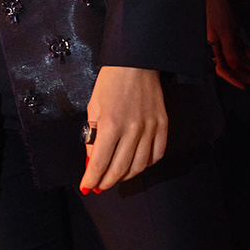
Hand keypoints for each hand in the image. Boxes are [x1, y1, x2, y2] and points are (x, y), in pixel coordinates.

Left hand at [79, 66, 166, 194]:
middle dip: (106, 182)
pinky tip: (136, 164)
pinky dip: (146, 165)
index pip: (100, 163)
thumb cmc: (111, 81)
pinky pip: (156, 155)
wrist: (136, 63)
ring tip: (115, 177)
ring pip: (139, 166)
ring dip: (125, 176)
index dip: (92, 179)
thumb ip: (92, 136)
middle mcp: (132, 130)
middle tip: (99, 185)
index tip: (86, 186)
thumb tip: (92, 160)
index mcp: (111, 124)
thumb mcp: (94, 107)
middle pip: (119, 170)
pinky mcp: (162, 126)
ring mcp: (150, 129)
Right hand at [205, 0, 249, 89]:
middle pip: (230, 64)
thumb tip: (234, 66)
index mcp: (210, 44)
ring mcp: (221, 36)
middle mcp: (215, 43)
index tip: (246, 86)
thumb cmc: (215, 4)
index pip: (221, 68)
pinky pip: (237, 45)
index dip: (234, 78)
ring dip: (248, 64)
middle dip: (245, 73)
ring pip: (235, 55)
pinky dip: (246, 52)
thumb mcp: (224, 29)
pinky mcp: (226, 29)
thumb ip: (229, 49)